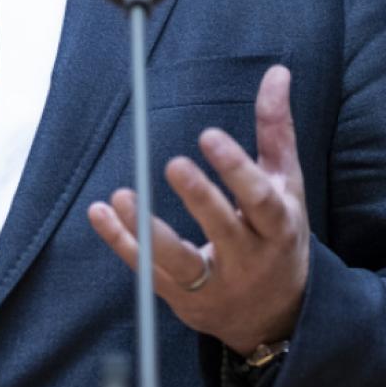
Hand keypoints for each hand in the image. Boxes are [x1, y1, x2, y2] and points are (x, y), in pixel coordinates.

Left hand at [88, 65, 309, 354]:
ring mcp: (214, 283)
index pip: (260, 200)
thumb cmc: (277, 234)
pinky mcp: (183, 298)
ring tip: (121, 196)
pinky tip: (100, 213)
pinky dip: (122, 243)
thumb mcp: (285, 185)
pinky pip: (148, 272)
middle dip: (199, 198)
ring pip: (180, 262)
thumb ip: (276, 130)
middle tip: (172, 164)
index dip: (236, 170)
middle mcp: (248, 258)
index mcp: (278, 226)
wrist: (277, 314)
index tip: (209, 137)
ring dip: (148, 231)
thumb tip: (276, 71)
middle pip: (223, 229)